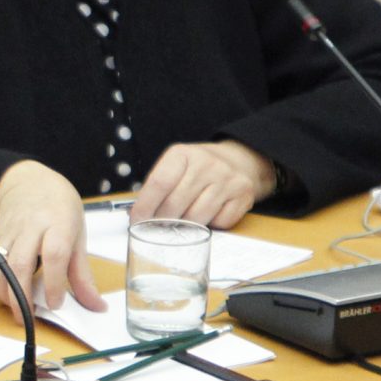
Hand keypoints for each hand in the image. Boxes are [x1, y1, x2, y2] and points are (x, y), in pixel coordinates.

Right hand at [0, 160, 102, 322]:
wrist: (30, 181)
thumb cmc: (58, 207)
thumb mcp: (78, 234)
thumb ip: (83, 274)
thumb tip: (95, 305)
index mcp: (58, 222)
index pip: (54, 254)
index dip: (53, 283)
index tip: (55, 303)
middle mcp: (31, 225)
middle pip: (21, 263)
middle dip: (23, 296)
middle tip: (30, 317)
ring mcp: (8, 230)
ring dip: (4, 293)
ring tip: (16, 308)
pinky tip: (6, 293)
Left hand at [131, 140, 277, 229]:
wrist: (239, 161)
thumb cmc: (198, 169)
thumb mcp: (176, 166)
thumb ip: (158, 187)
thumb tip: (138, 216)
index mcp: (182, 154)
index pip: (159, 183)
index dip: (145, 206)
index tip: (137, 221)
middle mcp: (206, 163)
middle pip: (175, 204)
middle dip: (162, 221)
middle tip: (159, 226)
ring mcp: (227, 179)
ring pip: (196, 217)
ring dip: (186, 226)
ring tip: (184, 221)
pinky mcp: (244, 195)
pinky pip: (220, 222)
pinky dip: (211, 225)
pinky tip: (209, 215)